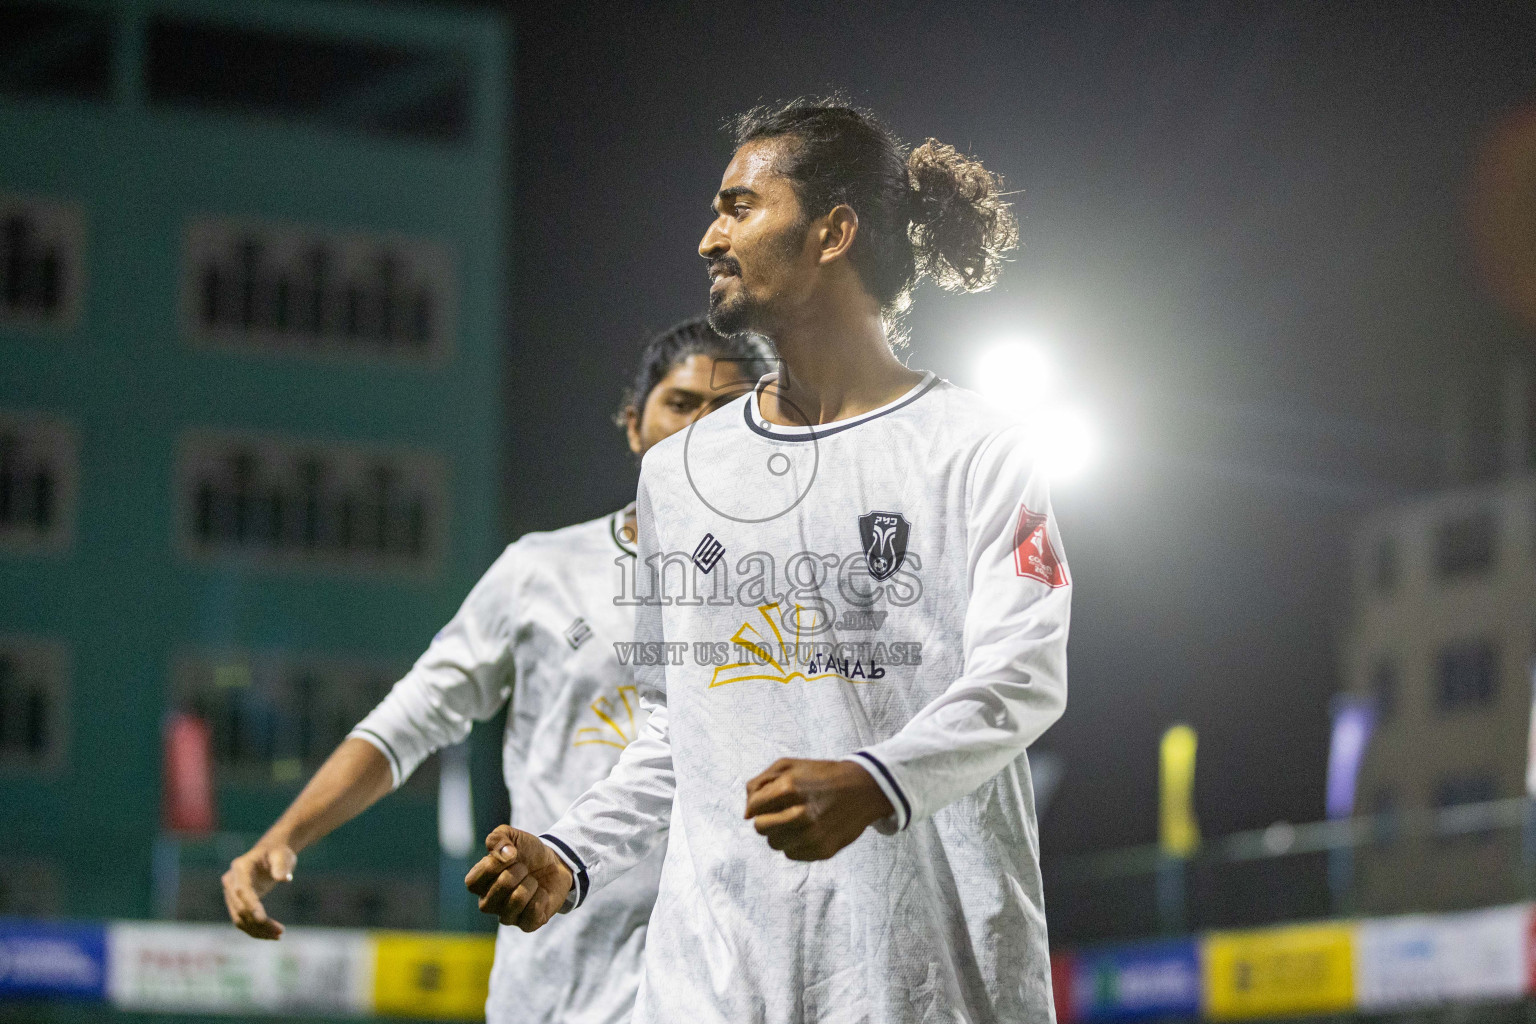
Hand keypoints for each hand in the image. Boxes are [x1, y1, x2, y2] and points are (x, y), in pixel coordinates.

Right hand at [222, 843, 297, 939]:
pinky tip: (271, 935)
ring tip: (279, 936)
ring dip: (257, 930)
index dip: (251, 905)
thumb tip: (285, 878)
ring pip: (239, 919)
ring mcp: (231, 894)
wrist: (270, 853)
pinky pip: (242, 921)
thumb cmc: (278, 852)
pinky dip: (255, 930)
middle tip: (280, 932)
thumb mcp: (283, 855)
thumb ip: (282, 865)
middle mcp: (231, 881)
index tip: (262, 919)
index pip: (242, 890)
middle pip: (240, 908)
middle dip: (259, 922)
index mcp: (240, 867)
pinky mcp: (236, 903)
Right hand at [465, 826, 573, 931]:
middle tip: (525, 868)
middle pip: (502, 885)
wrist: (555, 864)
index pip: (473, 881)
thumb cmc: (527, 853)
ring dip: (531, 883)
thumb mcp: (511, 836)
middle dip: (520, 870)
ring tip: (532, 882)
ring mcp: (506, 916)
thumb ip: (498, 837)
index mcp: (479, 884)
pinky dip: (542, 897)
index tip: (511, 854)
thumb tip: (504, 854)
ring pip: (518, 899)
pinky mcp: (526, 925)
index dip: (494, 865)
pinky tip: (541, 894)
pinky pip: (533, 913)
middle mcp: (488, 904)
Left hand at [744, 758, 894, 860]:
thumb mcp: (788, 765)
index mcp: (790, 788)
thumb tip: (746, 814)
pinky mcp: (823, 851)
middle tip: (782, 812)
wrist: (862, 789)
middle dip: (766, 820)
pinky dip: (795, 844)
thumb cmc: (821, 775)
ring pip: (775, 844)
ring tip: (796, 820)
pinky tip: (808, 830)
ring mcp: (812, 835)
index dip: (757, 805)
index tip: (769, 802)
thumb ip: (760, 784)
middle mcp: (800, 814)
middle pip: (760, 828)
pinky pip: (792, 854)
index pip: (753, 809)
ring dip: (780, 833)